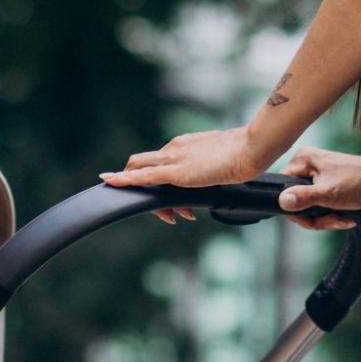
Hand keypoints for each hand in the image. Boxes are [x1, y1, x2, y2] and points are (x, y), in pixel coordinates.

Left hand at [100, 126, 263, 224]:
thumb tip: (213, 179)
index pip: (159, 162)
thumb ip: (211, 170)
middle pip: (144, 166)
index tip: (175, 203)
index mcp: (185, 145)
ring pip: (141, 173)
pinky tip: (110, 182)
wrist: (251, 149)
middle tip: (167, 212)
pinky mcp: (175, 172)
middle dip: (143, 187)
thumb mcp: (222, 164)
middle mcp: (174, 148)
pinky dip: (124, 180)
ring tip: (168, 216)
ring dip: (145, 195)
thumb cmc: (245, 156)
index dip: (158, 181)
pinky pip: (142, 176)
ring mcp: (173, 159)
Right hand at [276, 148, 360, 230]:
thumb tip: (281, 201)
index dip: (295, 208)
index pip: (282, 189)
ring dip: (326, 219)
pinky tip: (346, 218)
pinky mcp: (330, 187)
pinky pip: (322, 207)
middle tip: (332, 220)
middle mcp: (309, 165)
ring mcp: (319, 176)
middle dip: (314, 217)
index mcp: (303, 159)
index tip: (311, 219)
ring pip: (310, 208)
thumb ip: (302, 198)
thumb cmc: (360, 183)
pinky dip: (333, 217)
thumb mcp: (327, 193)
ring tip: (342, 219)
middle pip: (296, 201)